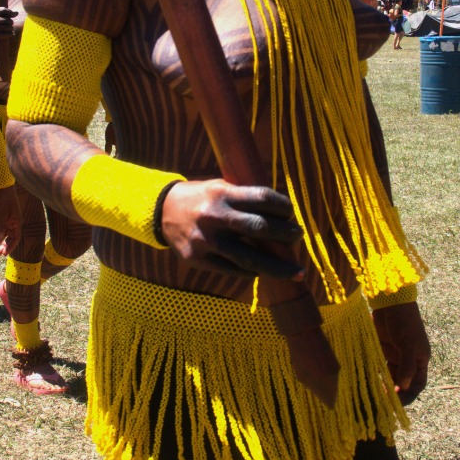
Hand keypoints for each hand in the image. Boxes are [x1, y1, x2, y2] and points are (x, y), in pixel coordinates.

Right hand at [0, 7, 17, 42]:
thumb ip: (7, 13)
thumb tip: (17, 13)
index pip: (3, 10)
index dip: (10, 12)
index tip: (14, 15)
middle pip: (6, 20)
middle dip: (11, 22)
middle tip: (11, 24)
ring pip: (6, 27)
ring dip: (11, 28)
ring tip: (11, 29)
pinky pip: (4, 34)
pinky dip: (9, 34)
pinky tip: (11, 33)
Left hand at [0, 186, 19, 256]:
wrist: (0, 185)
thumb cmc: (3, 199)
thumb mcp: (1, 213)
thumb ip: (0, 227)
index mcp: (16, 222)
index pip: (15, 238)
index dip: (10, 247)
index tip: (4, 254)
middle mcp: (14, 221)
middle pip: (10, 237)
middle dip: (3, 246)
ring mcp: (8, 218)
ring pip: (4, 232)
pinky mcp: (3, 215)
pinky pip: (1, 226)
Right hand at [159, 179, 302, 280]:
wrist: (162, 212)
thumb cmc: (201, 198)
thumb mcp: (220, 187)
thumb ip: (245, 199)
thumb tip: (282, 215)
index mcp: (222, 193)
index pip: (262, 198)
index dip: (283, 206)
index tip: (291, 213)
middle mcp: (214, 216)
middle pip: (260, 228)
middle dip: (285, 234)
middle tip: (297, 235)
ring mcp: (206, 241)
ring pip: (250, 259)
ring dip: (278, 266)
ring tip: (296, 270)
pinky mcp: (198, 259)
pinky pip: (233, 270)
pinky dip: (252, 272)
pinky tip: (263, 271)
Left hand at [372, 301, 429, 404]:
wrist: (391, 302)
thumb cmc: (405, 322)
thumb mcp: (409, 344)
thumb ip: (407, 366)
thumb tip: (403, 386)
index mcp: (420, 360)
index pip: (418, 383)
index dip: (409, 394)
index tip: (397, 403)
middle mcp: (409, 360)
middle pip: (403, 383)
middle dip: (394, 393)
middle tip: (382, 403)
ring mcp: (395, 355)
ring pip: (390, 376)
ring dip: (384, 385)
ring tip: (374, 394)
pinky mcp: (382, 350)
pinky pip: (380, 367)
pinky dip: (376, 375)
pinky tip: (369, 381)